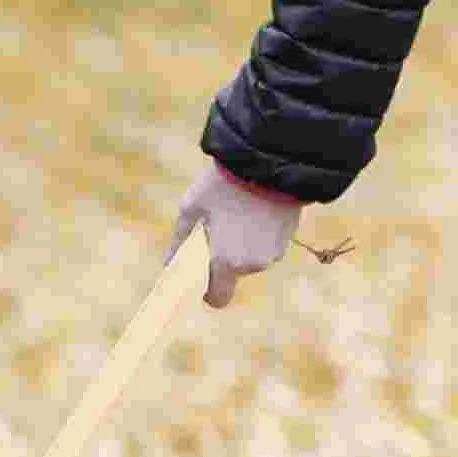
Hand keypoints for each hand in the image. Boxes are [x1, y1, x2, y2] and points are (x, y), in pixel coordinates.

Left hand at [165, 160, 301, 308]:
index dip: (208, 292)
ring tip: (237, 213)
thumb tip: (169, 264)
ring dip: (241, 246)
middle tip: (216, 229)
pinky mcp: (288, 237)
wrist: (269, 158)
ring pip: (250, 259)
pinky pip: (266, 245)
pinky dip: (258, 235)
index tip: (201, 278)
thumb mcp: (191, 209)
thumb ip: (179, 243)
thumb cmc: (223, 184)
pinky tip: (253, 211)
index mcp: (226, 262)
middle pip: (233, 274)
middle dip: (223, 260)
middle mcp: (252, 264)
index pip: (218, 298)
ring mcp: (274, 252)